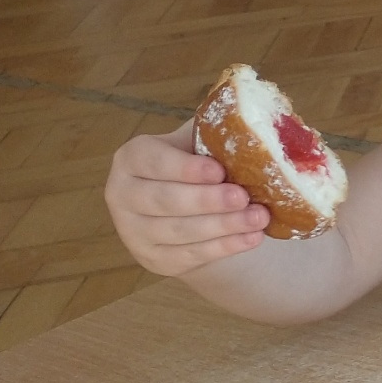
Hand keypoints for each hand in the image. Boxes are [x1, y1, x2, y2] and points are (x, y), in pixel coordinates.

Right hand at [104, 121, 270, 273]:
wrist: (186, 210)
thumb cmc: (196, 167)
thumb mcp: (198, 143)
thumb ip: (215, 133)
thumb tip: (249, 123)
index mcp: (131, 158)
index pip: (153, 161)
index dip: (185, 168)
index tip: (219, 171)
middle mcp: (122, 194)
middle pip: (164, 201)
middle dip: (207, 200)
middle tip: (243, 197)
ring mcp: (133, 231)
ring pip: (179, 231)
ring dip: (223, 226)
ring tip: (259, 218)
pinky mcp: (153, 259)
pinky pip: (190, 255)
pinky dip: (224, 247)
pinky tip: (252, 238)